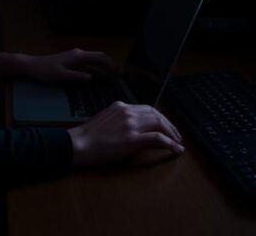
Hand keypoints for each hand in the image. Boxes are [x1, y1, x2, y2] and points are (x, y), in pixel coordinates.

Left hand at [23, 48, 119, 82]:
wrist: (33, 65)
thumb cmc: (45, 70)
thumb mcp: (60, 75)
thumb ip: (76, 76)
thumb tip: (91, 77)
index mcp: (78, 56)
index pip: (99, 57)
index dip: (110, 64)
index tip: (118, 73)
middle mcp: (79, 54)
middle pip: (99, 57)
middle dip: (110, 64)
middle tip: (119, 75)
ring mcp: (76, 56)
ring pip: (94, 59)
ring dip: (104, 66)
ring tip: (112, 76)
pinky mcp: (72, 60)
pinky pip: (88, 63)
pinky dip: (96, 68)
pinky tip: (98, 75)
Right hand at [67, 102, 184, 166]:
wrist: (77, 144)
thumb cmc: (86, 136)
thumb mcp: (105, 121)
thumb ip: (119, 120)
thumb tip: (133, 129)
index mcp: (120, 106)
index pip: (147, 108)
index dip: (159, 117)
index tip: (165, 126)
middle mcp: (127, 112)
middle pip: (156, 114)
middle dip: (169, 125)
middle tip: (176, 135)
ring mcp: (130, 125)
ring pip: (159, 123)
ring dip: (172, 133)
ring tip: (178, 142)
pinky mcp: (132, 139)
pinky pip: (157, 138)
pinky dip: (170, 143)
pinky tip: (176, 149)